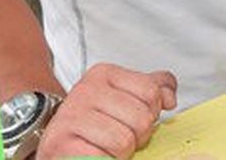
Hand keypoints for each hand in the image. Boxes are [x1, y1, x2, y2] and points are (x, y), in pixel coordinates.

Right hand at [36, 64, 176, 158]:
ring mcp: (70, 117)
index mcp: (103, 74)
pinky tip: (95, 155)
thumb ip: (152, 88)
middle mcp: (85, 90)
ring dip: (120, 153)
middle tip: (118, 137)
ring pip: (124, 141)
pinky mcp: (60, 145)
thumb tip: (169, 97)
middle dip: (137, 136)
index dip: (151, 113)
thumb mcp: (124, 96)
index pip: (151, 91)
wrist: (56, 144)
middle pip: (142, 118)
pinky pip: (102, 158)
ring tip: (106, 147)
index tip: (133, 118)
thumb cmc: (93, 123)